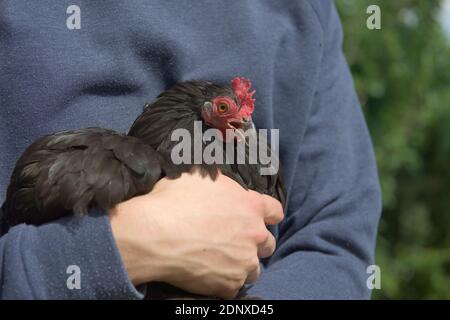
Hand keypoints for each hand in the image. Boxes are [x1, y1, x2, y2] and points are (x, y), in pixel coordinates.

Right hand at [109, 170, 282, 298]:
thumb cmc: (174, 201)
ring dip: (242, 264)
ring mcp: (244, 262)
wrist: (155, 235)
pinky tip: (209, 274)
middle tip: (235, 241)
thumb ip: (218, 181)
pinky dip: (224, 281)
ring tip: (222, 261)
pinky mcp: (230, 284)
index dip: (268, 214)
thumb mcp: (198, 176)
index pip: (275, 211)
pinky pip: (234, 286)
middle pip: (268, 243)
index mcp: (250, 205)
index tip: (262, 218)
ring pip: (254, 268)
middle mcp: (254, 234)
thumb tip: (217, 177)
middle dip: (255, 242)